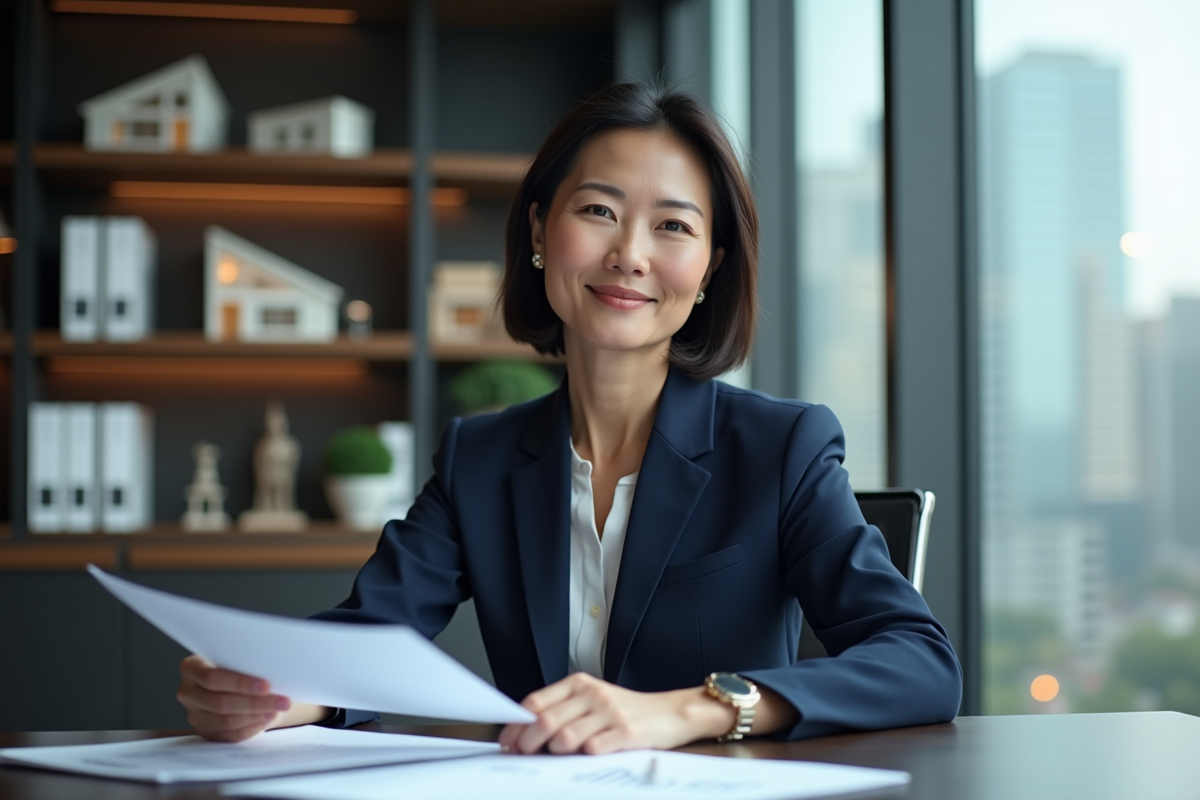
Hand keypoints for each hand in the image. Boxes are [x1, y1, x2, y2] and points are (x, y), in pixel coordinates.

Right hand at [177, 654, 291, 741]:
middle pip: (221, 702)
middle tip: (282, 701)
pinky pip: (230, 735)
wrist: (237, 684)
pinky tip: (267, 719)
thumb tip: (272, 669)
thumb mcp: (238, 658)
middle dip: (256, 703)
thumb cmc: (239, 666)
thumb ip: (245, 662)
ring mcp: (195, 715)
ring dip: (257, 716)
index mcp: (192, 668)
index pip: (213, 677)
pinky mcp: (206, 732)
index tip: (266, 685)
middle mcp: (188, 692)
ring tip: (278, 710)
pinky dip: (252, 728)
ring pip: (227, 720)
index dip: (240, 683)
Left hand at [497, 673, 734, 754]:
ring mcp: (610, 713)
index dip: (517, 723)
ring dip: (555, 751)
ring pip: (565, 737)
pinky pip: (593, 749)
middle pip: (546, 720)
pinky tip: (585, 757)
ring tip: (558, 756)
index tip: (508, 740)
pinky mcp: (626, 732)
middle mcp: (593, 694)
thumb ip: (563, 710)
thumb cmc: (627, 711)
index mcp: (580, 684)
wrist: (671, 713)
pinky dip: (583, 757)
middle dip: (528, 742)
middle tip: (523, 754)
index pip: (536, 702)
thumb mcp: (593, 700)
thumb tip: (525, 731)